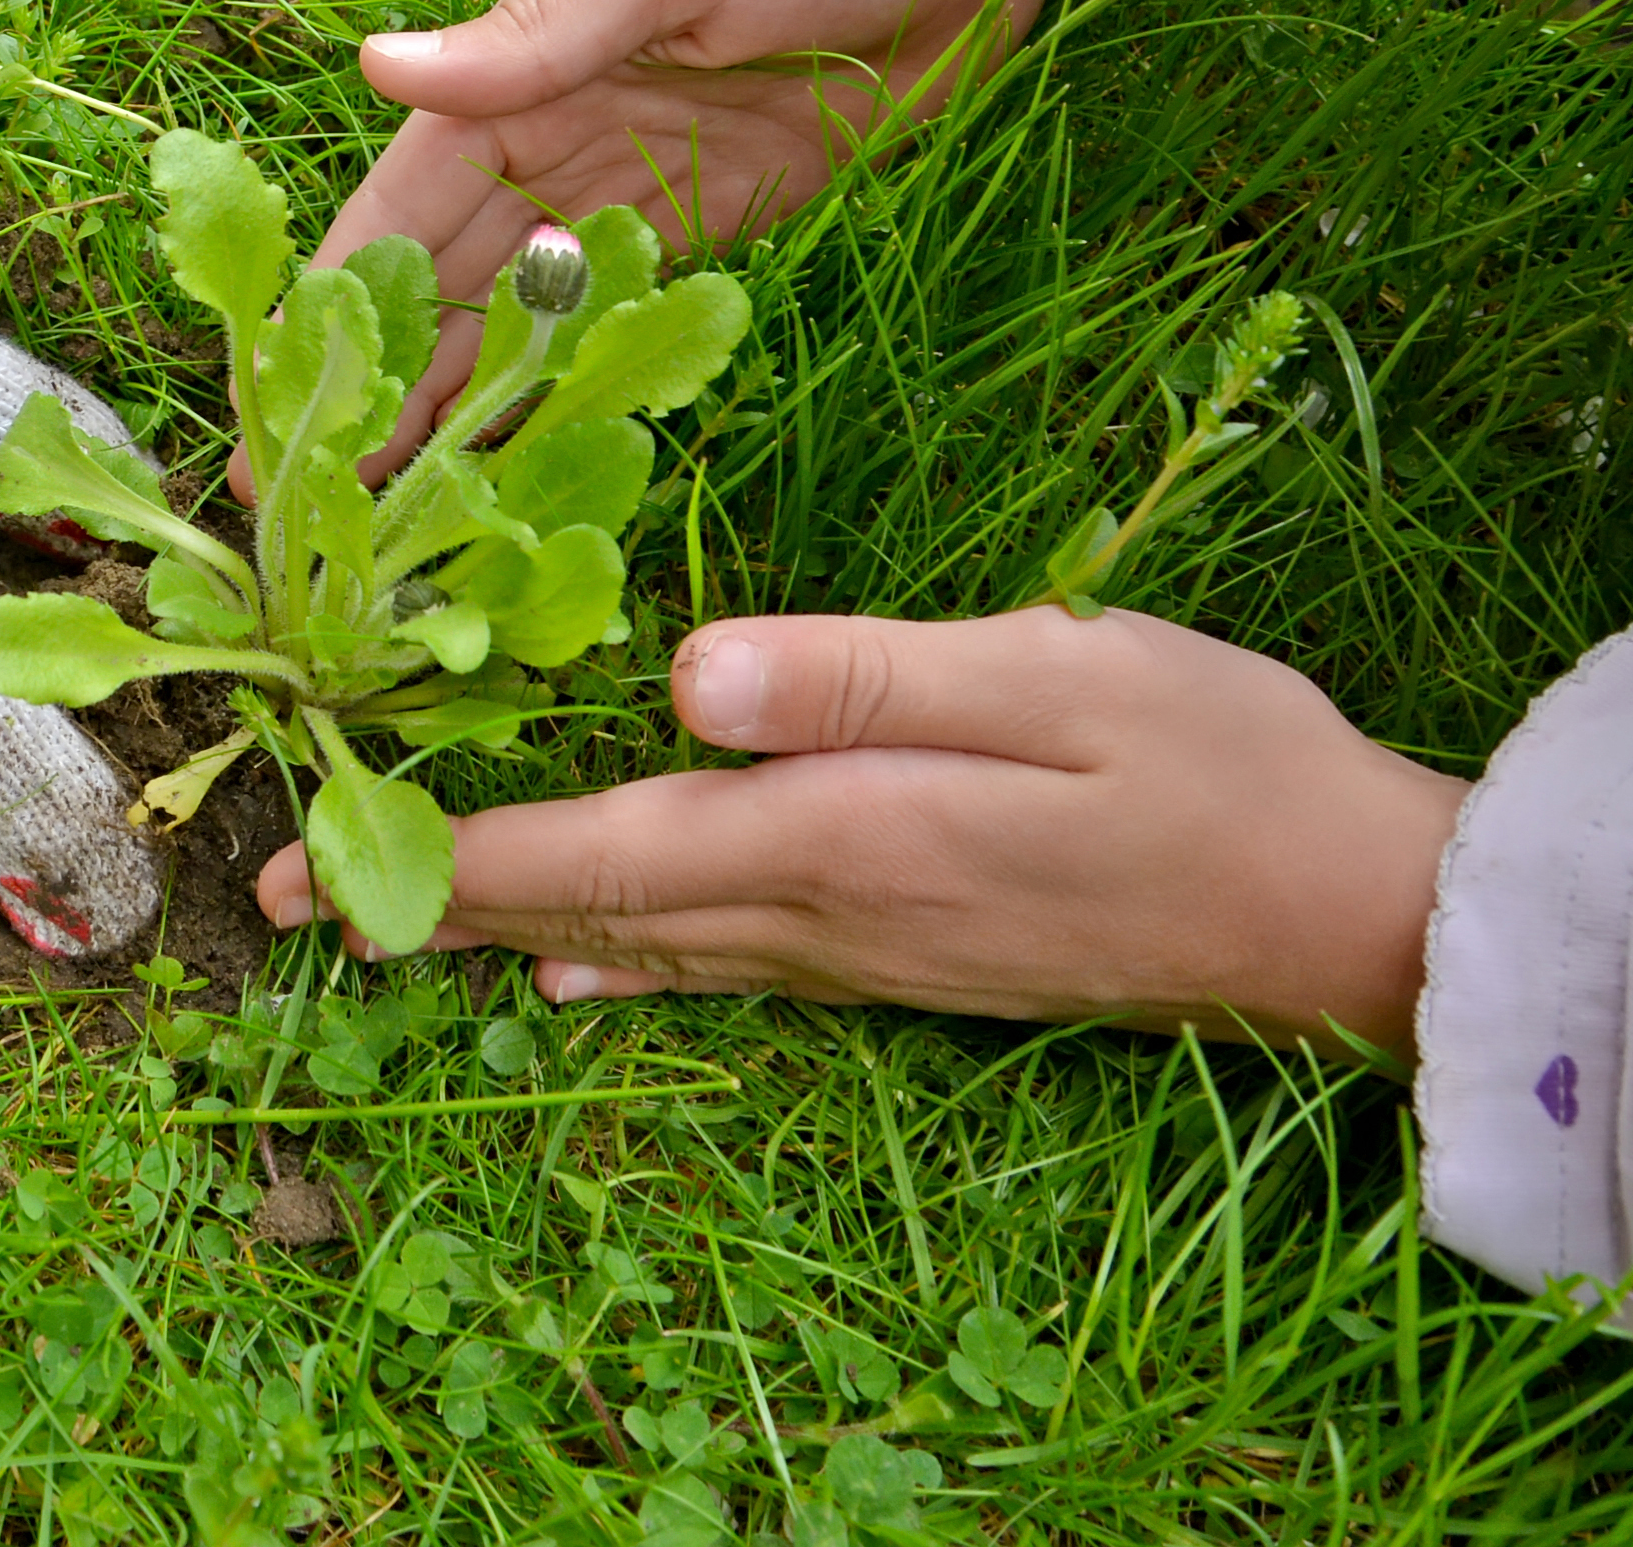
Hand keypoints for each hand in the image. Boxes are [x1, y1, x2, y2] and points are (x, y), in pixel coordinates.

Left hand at [257, 606, 1463, 1055]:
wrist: (1357, 911)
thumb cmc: (1221, 761)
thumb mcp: (1055, 672)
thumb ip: (866, 674)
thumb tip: (686, 672)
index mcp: (842, 832)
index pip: (596, 852)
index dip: (440, 862)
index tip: (296, 873)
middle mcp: (832, 913)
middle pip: (590, 910)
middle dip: (430, 901)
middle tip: (276, 903)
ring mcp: (876, 949)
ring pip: (648, 941)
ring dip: (511, 926)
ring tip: (388, 920)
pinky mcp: (920, 955)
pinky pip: (728, 960)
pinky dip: (630, 948)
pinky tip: (585, 959)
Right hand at [315, 0, 1118, 436]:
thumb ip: (530, 37)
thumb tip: (377, 66)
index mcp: (523, 69)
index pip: (400, 207)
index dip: (335, 300)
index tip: (272, 391)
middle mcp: (558, 137)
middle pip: (442, 282)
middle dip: (375, 382)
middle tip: (307, 496)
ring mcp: (634, 190)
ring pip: (516, 317)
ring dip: (456, 403)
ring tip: (394, 509)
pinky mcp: (713, 228)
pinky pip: (616, 320)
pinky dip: (563, 384)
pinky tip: (521, 457)